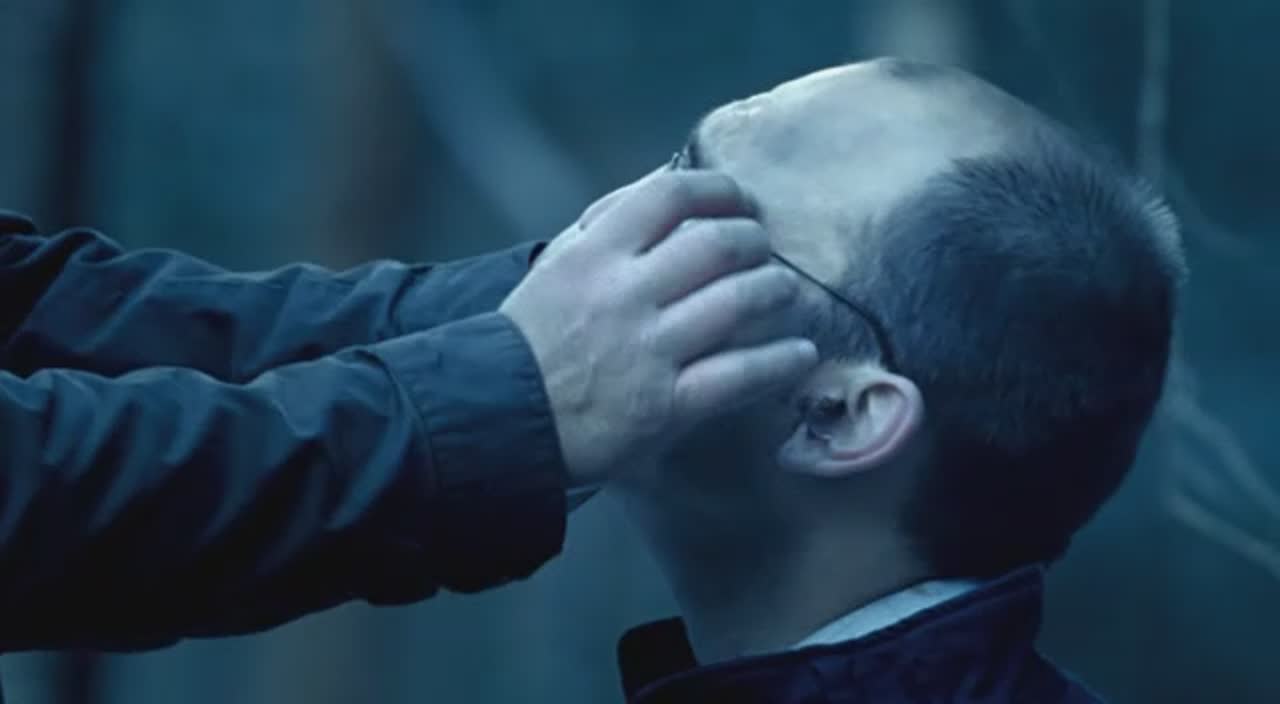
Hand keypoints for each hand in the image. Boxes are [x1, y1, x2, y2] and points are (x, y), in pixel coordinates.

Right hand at [500, 170, 817, 486]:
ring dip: (776, 291)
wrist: (498, 416)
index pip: (673, 195)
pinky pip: (740, 375)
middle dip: (755, 241)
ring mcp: (650, 349)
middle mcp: (626, 293)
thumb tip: (669, 187)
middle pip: (719, 244)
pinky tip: (802, 354)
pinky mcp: (667, 405)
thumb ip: (608, 228)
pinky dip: (781, 361)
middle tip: (763, 251)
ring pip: (739, 302)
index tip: (741, 201)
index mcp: (595, 252)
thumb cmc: (531, 339)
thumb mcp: (557, 266)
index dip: (721, 190)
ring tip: (786, 292)